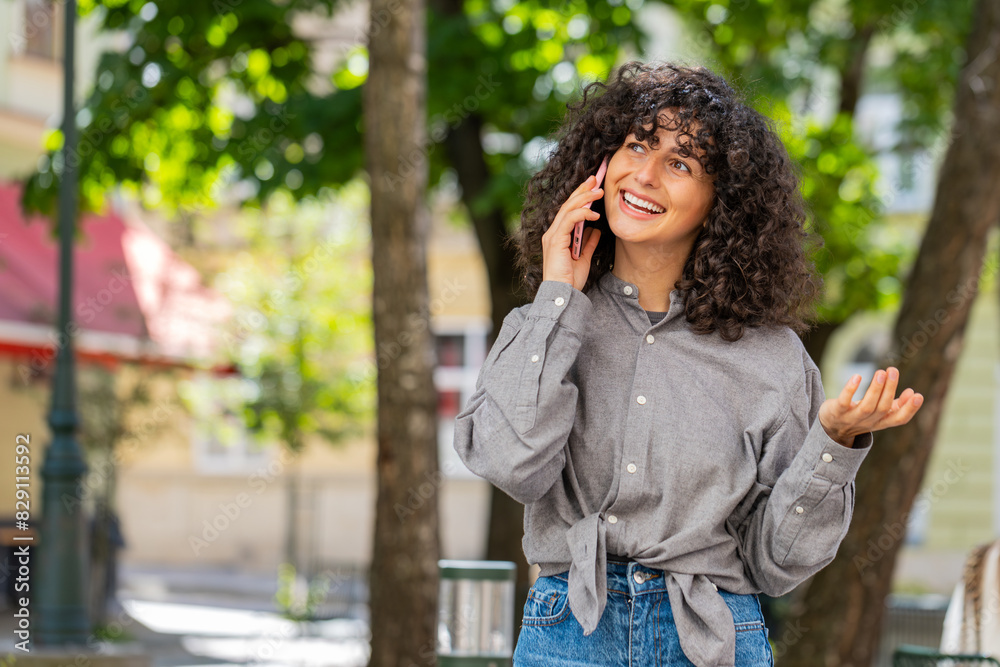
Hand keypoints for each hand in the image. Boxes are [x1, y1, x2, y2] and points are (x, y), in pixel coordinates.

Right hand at [541, 175, 602, 290]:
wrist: (562, 294)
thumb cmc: (570, 280)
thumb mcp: (584, 258)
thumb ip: (588, 243)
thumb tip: (596, 231)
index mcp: (558, 236)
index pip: (568, 211)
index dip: (580, 197)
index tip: (593, 186)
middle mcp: (552, 233)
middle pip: (567, 205)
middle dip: (582, 190)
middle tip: (595, 179)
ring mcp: (552, 236)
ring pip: (567, 209)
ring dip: (584, 198)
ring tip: (598, 191)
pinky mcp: (556, 241)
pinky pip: (569, 221)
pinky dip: (581, 214)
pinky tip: (593, 213)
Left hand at [818, 367, 923, 447]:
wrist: (830, 428)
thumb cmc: (858, 417)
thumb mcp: (877, 414)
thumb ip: (895, 405)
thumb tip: (913, 393)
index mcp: (880, 422)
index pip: (898, 420)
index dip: (909, 409)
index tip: (918, 395)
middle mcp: (867, 422)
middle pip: (882, 408)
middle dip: (889, 389)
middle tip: (893, 370)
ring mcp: (851, 418)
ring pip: (866, 406)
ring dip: (875, 389)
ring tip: (881, 372)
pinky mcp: (836, 412)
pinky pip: (844, 401)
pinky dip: (850, 390)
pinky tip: (857, 376)